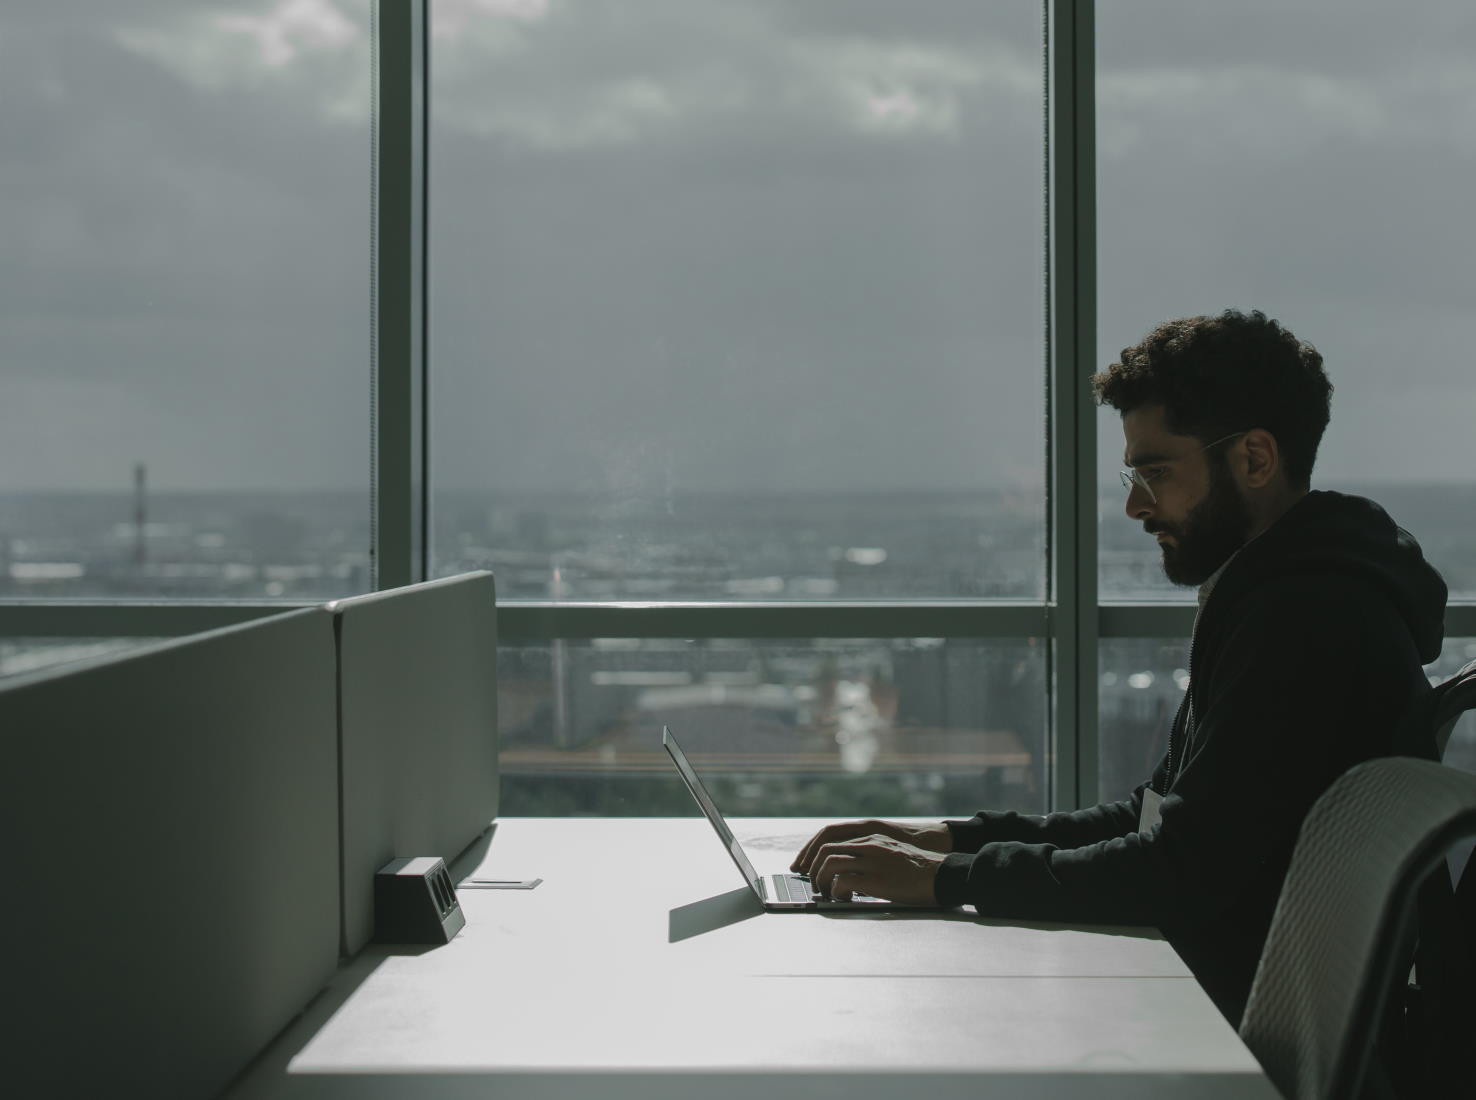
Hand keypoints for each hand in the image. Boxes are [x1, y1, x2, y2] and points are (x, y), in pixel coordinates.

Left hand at [806, 834, 944, 904]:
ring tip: (827, 894)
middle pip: (825, 849)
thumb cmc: (919, 871)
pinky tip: (842, 899)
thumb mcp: (891, 853)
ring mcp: (872, 860)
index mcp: (871, 836)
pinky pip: (843, 881)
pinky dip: (836, 891)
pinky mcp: (876, 879)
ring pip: (829, 863)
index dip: (811, 851)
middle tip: (813, 885)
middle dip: (812, 868)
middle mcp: (868, 844)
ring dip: (822, 880)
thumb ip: (870, 856)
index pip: (829, 835)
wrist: (943, 876)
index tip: (803, 866)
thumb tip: (846, 874)